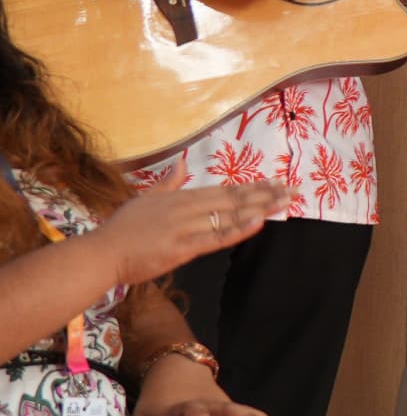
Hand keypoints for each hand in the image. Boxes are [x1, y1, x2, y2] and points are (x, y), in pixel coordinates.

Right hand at [98, 178, 288, 278]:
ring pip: (230, 215)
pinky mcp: (182, 248)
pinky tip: (260, 221)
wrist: (102, 253)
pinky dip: (239, 228)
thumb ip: (168, 182)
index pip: (224, 189)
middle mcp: (187, 207)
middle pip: (233, 199)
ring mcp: (185, 227)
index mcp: (180, 196)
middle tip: (295, 190)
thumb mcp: (145, 198)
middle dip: (266, 194)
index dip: (252, 186)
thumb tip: (183, 162)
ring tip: (287, 203)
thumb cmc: (121, 229)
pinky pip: (216, 237)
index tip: (276, 182)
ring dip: (261, 208)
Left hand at [134, 350, 276, 415]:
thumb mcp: (142, 414)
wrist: (174, 367)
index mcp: (180, 406)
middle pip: (224, 409)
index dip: (196, 414)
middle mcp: (205, 403)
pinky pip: (247, 413)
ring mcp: (220, 403)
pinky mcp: (229, 407)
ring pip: (239, 410)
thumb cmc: (156, 401)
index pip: (188, 409)